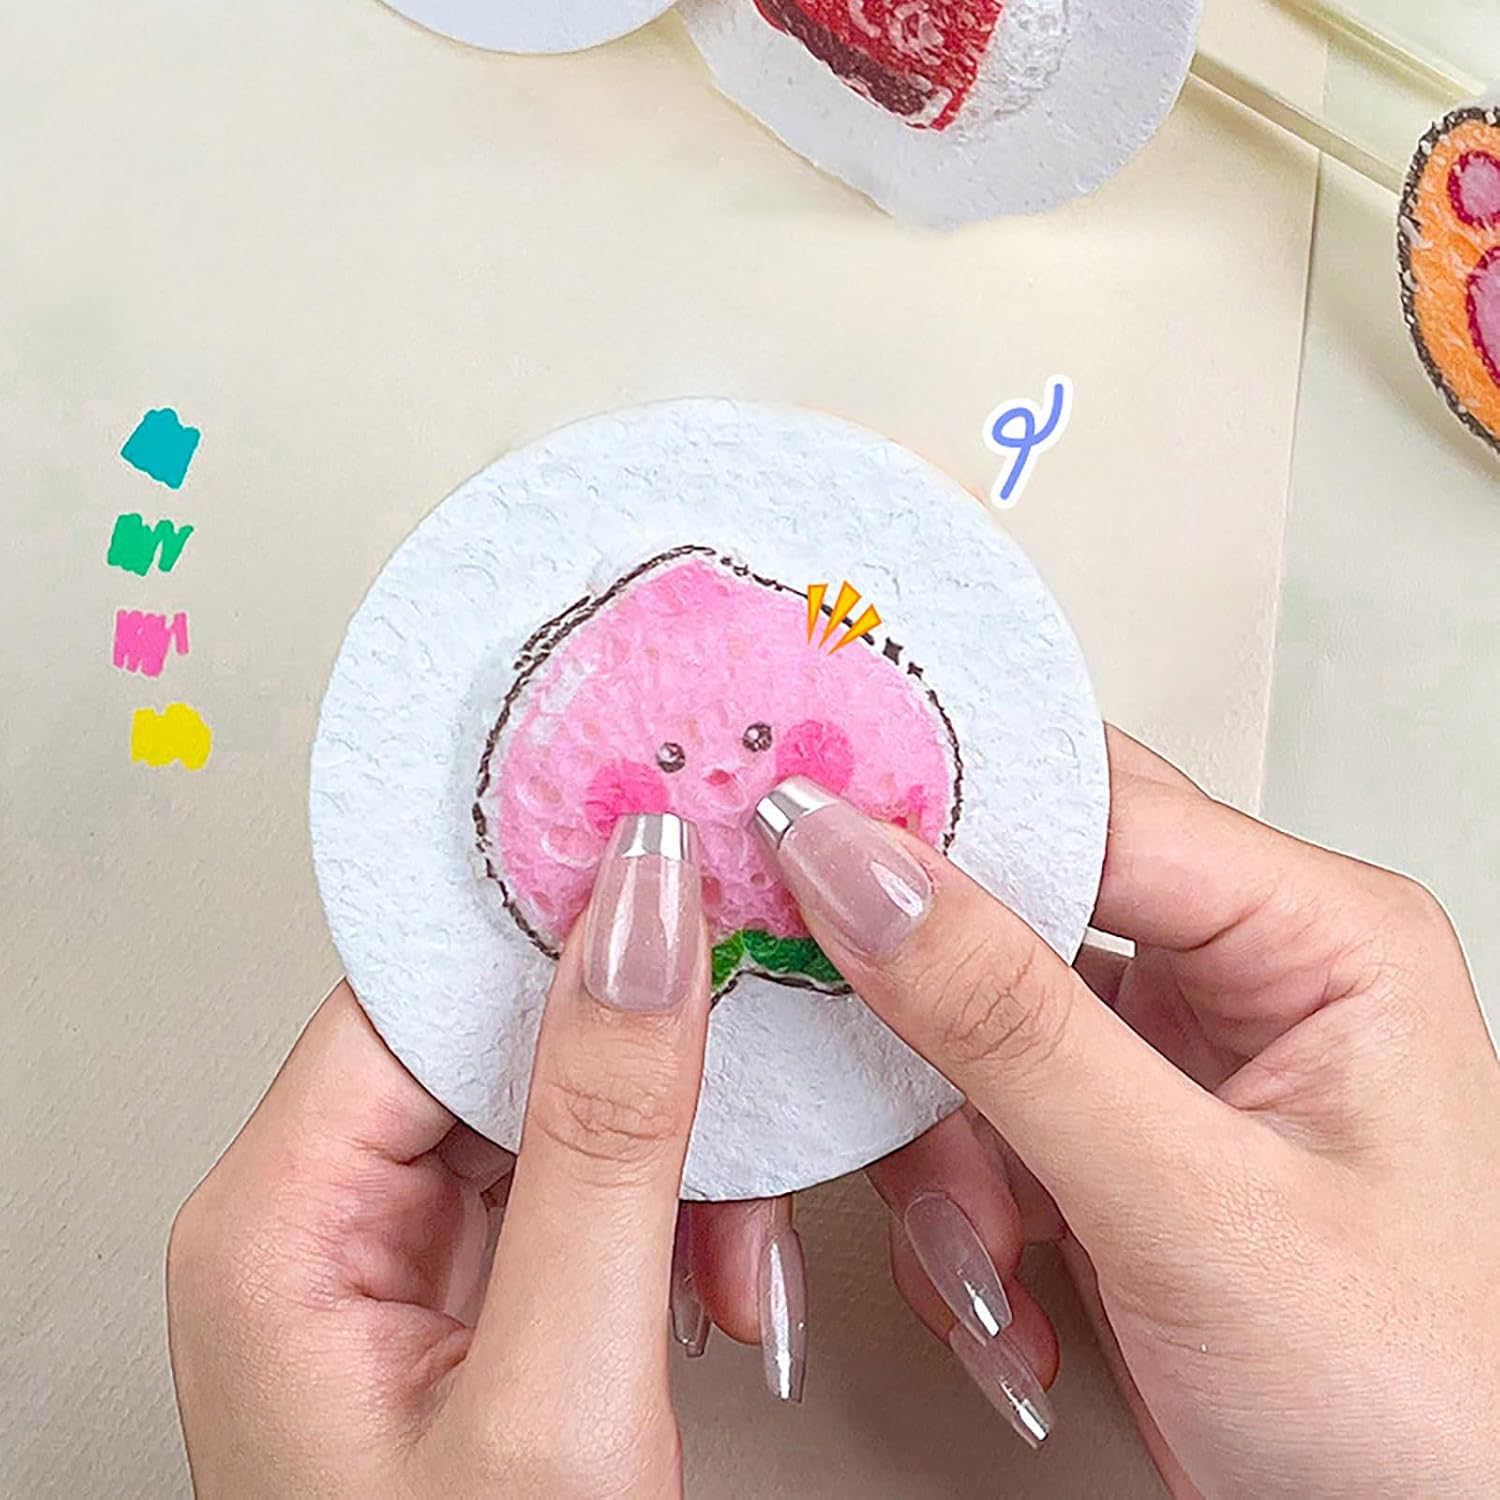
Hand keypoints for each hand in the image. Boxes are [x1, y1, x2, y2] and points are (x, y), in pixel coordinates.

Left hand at [167, 812, 794, 1498]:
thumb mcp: (558, 1394)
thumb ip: (605, 1142)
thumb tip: (644, 924)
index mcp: (277, 1220)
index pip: (421, 985)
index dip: (554, 919)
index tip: (675, 859)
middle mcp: (320, 1220)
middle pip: (496, 1038)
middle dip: (647, 1066)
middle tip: (754, 1041)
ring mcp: (398, 1260)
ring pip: (556, 1112)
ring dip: (678, 1158)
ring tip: (739, 1238)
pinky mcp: (470, 1294)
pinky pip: (578, 1189)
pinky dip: (670, 1219)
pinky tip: (719, 1275)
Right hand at [756, 731, 1499, 1497]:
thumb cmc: (1425, 1405)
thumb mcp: (1195, 1205)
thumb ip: (1011, 1026)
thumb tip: (863, 873)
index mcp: (1313, 933)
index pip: (1093, 805)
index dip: (942, 814)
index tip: (806, 835)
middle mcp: (1240, 975)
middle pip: (1018, 904)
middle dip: (929, 1007)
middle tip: (853, 1044)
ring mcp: (1169, 1062)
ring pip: (975, 1022)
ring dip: (943, 1140)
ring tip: (983, 1245)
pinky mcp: (1113, 1141)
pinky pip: (980, 1111)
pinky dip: (959, 1199)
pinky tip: (1003, 1280)